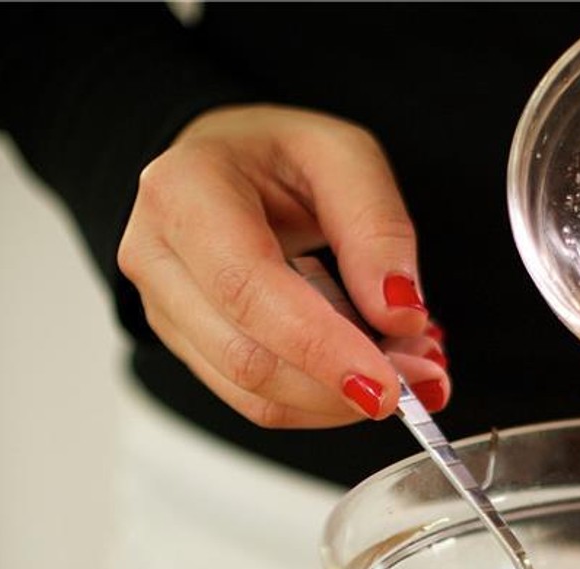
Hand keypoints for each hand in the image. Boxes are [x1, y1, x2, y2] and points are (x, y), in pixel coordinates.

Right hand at [117, 104, 448, 426]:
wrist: (229, 167)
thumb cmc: (279, 155)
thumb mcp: (345, 157)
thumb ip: (378, 231)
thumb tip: (400, 315)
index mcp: (184, 191)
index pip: (247, 289)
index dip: (320, 347)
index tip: (386, 385)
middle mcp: (158, 256)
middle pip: (248, 357)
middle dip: (342, 383)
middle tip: (420, 377)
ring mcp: (165, 310)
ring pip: (254, 393)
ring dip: (340, 399)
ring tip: (404, 366)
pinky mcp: (189, 349)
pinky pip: (259, 401)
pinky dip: (323, 401)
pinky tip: (364, 371)